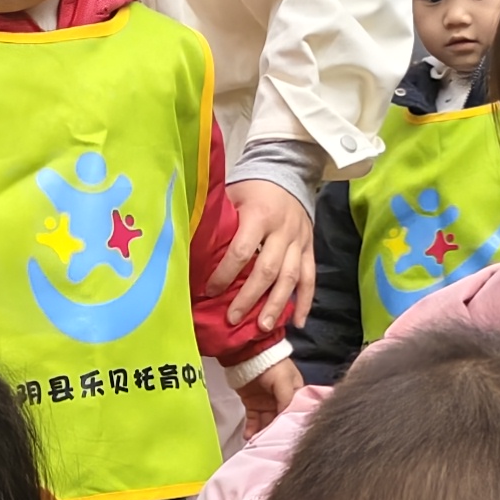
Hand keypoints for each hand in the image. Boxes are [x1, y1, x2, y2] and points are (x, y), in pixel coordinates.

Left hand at [202, 180, 315, 339]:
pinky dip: (305, 301)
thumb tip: (189, 245)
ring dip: (276, 304)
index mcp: (260, 215)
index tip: (210, 291)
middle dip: (249, 297)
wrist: (288, 172)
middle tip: (233, 319)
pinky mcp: (310, 248)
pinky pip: (310, 277)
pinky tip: (297, 322)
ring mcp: (299, 240)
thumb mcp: (232, 195)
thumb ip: (218, 220)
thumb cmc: (252, 188)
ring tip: (263, 328)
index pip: (241, 250)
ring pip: (291, 277)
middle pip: (267, 270)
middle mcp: (283, 230)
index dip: (225, 274)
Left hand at [233, 357, 302, 436]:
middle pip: (280, 421)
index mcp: (295, 394)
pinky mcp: (253, 405)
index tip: (288, 438)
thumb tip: (285, 420)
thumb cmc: (272, 365)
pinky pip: (253, 421)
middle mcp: (282, 401)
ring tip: (259, 444)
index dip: (292, 425)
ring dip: (262, 434)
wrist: (247, 355)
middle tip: (271, 445)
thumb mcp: (284, 381)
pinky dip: (251, 429)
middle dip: (275, 433)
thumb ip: (287, 400)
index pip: (296, 413)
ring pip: (266, 423)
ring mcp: (267, 404)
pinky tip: (249, 437)